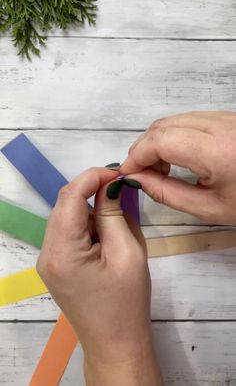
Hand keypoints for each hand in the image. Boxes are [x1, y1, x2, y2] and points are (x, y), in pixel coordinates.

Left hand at [36, 168, 161, 385]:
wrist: (116, 343)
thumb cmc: (127, 301)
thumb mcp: (127, 251)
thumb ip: (114, 213)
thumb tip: (109, 184)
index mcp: (62, 251)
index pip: (70, 197)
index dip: (93, 177)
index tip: (118, 173)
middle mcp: (46, 253)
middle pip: (65, 206)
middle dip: (93, 193)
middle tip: (122, 192)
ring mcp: (48, 261)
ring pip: (68, 218)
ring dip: (92, 211)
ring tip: (119, 225)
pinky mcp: (56, 265)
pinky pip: (69, 233)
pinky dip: (89, 226)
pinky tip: (107, 238)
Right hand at [121, 111, 235, 224]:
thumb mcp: (209, 208)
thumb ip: (168, 193)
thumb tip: (136, 178)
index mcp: (217, 151)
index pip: (161, 140)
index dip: (137, 155)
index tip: (126, 174)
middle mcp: (221, 125)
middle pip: (164, 125)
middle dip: (144, 148)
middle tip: (141, 173)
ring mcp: (226, 117)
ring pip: (174, 120)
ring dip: (157, 141)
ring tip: (158, 168)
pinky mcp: (228, 117)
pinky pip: (189, 119)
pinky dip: (173, 136)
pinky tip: (176, 157)